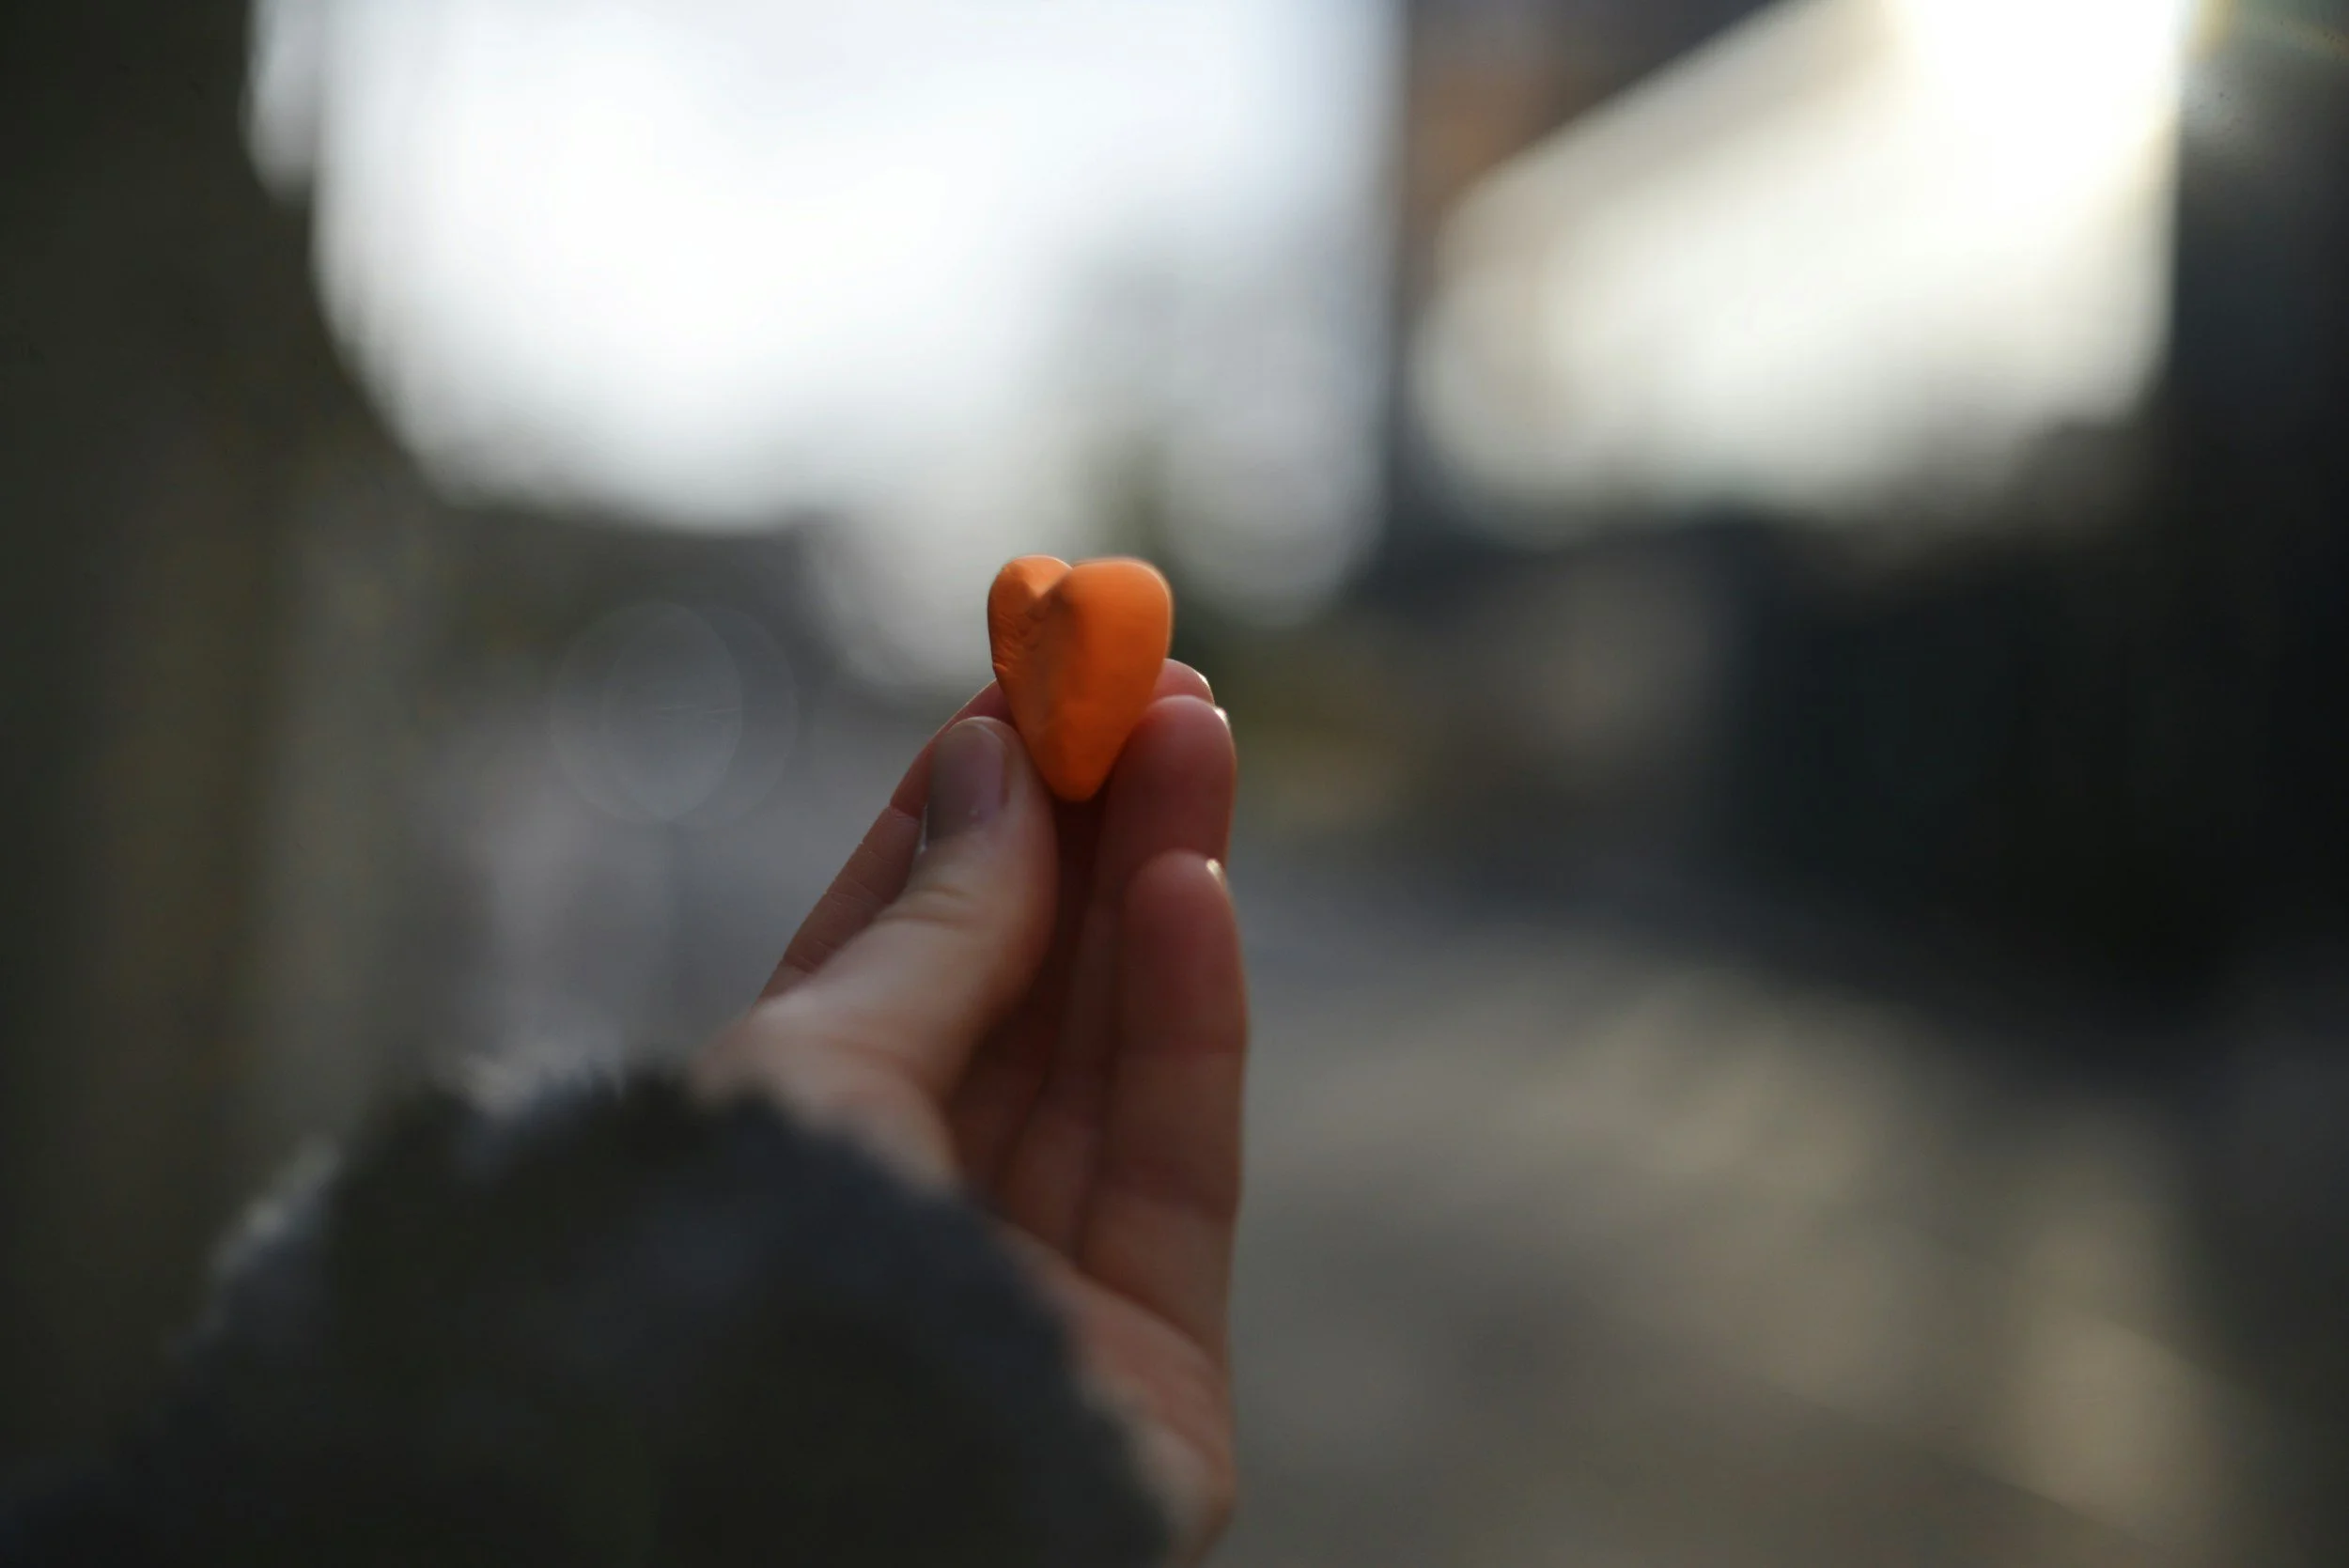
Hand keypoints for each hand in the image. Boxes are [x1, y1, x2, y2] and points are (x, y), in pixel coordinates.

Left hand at [692, 664, 1242, 1562]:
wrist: (785, 1518)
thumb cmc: (749, 1284)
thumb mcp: (818, 1066)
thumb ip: (939, 925)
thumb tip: (995, 763)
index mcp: (796, 1152)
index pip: (895, 955)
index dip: (965, 814)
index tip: (1024, 686)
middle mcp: (917, 1216)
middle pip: (1024, 992)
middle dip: (1085, 828)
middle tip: (1145, 679)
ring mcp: (1039, 1295)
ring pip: (1111, 1054)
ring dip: (1155, 882)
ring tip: (1190, 728)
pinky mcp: (1154, 1371)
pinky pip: (1176, 1162)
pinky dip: (1190, 1015)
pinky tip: (1190, 884)